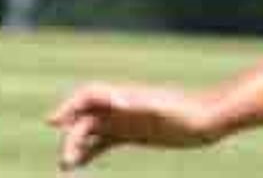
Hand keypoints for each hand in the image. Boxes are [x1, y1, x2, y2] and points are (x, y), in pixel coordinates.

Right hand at [47, 82, 221, 169]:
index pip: (88, 96)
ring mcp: (125, 120)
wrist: (208, 118)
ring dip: (76, 145)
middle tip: (66, 161)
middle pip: (86, 117)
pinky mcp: (132, 133)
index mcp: (125, 96)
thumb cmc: (189, 112)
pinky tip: (79, 165)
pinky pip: (103, 142)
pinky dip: (90, 152)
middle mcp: (120, 106)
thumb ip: (142, 103)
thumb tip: (120, 102)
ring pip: (91, 131)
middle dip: (72, 136)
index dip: (68, 106)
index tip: (54, 122)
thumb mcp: (164, 108)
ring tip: (65, 166)